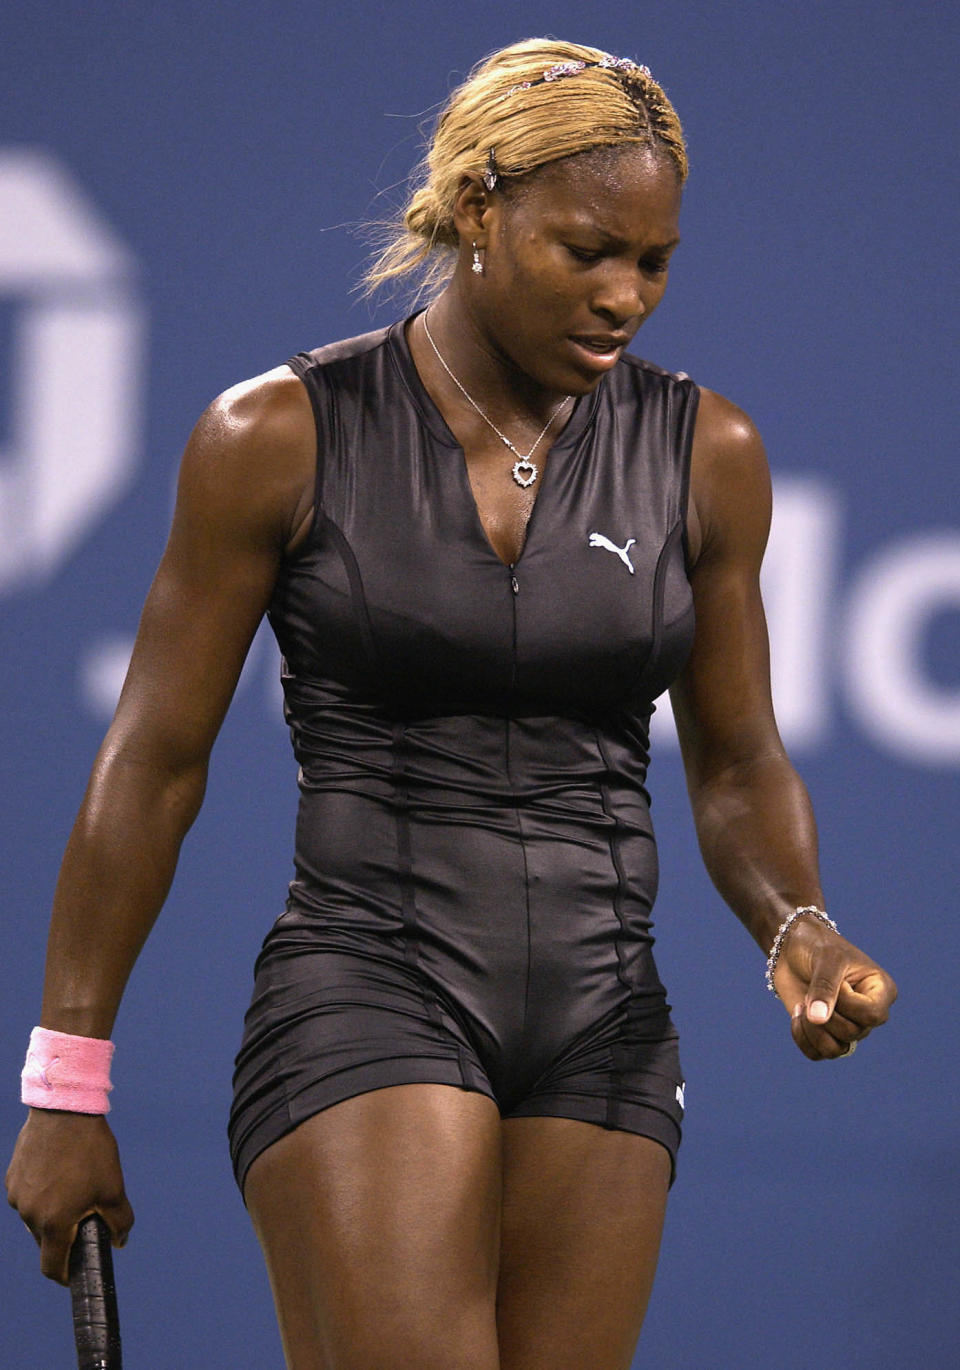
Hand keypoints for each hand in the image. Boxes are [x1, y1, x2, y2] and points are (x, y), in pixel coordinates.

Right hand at [5, 1109, 133, 1283]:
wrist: (64, 1110)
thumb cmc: (91, 1150)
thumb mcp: (113, 1187)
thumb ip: (119, 1220)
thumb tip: (120, 1240)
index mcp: (53, 1222)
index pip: (52, 1267)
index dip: (64, 1275)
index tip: (75, 1273)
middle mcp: (29, 1214)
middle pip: (45, 1241)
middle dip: (64, 1236)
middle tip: (85, 1217)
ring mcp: (17, 1195)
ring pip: (35, 1217)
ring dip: (52, 1212)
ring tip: (74, 1186)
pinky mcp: (12, 1177)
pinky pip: (28, 1196)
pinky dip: (43, 1194)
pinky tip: (59, 1172)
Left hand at [772, 915, 896, 1060]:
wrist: (792, 948)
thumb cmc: (817, 946)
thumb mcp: (825, 958)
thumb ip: (824, 987)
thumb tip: (818, 1020)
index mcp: (881, 990)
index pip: (873, 1015)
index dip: (847, 1003)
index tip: (835, 981)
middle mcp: (868, 1012)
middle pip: (853, 1033)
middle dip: (825, 1014)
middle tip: (810, 992)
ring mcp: (848, 1025)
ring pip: (836, 1049)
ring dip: (812, 1031)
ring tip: (801, 1006)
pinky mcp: (826, 1033)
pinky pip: (817, 1053)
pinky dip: (802, 1038)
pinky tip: (796, 1014)